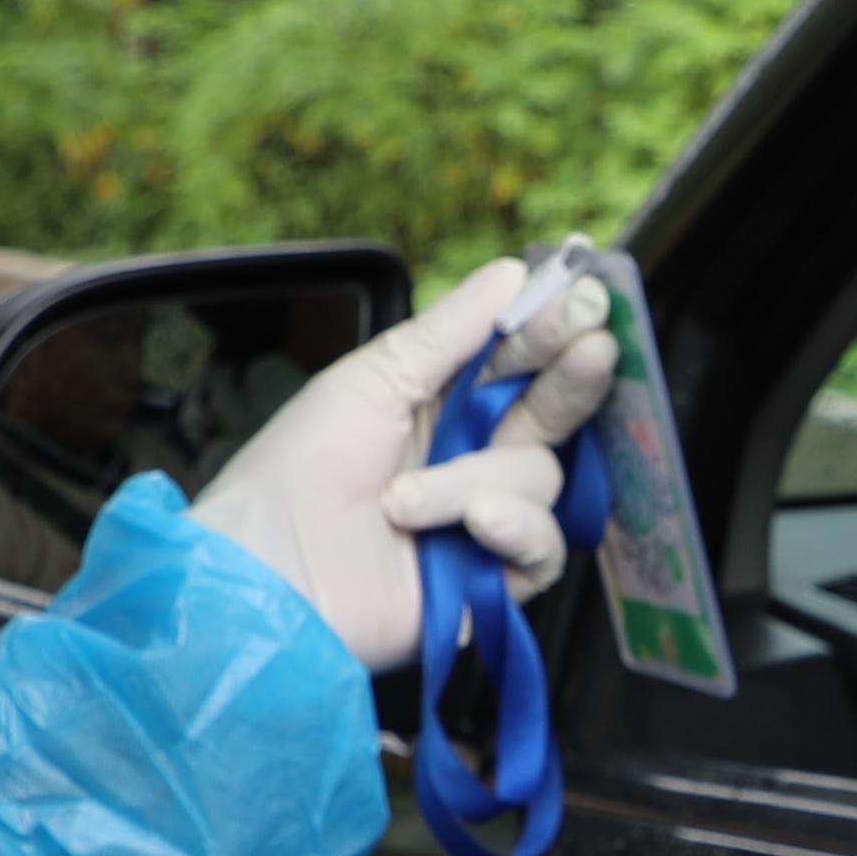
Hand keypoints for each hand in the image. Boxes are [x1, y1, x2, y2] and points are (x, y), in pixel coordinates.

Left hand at [192, 257, 622, 673]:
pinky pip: (543, 548)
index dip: (553, 330)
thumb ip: (448, 332)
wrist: (266, 574)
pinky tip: (472, 525)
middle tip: (591, 348)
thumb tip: (510, 274)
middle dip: (572, 377)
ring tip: (401, 501)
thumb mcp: (370, 381)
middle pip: (554, 411)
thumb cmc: (294, 475)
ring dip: (472, 481)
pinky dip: (514, 530)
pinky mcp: (492, 581)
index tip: (585, 299)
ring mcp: (485, 521)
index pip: (519, 359)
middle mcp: (471, 458)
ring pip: (539, 477)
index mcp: (442, 405)